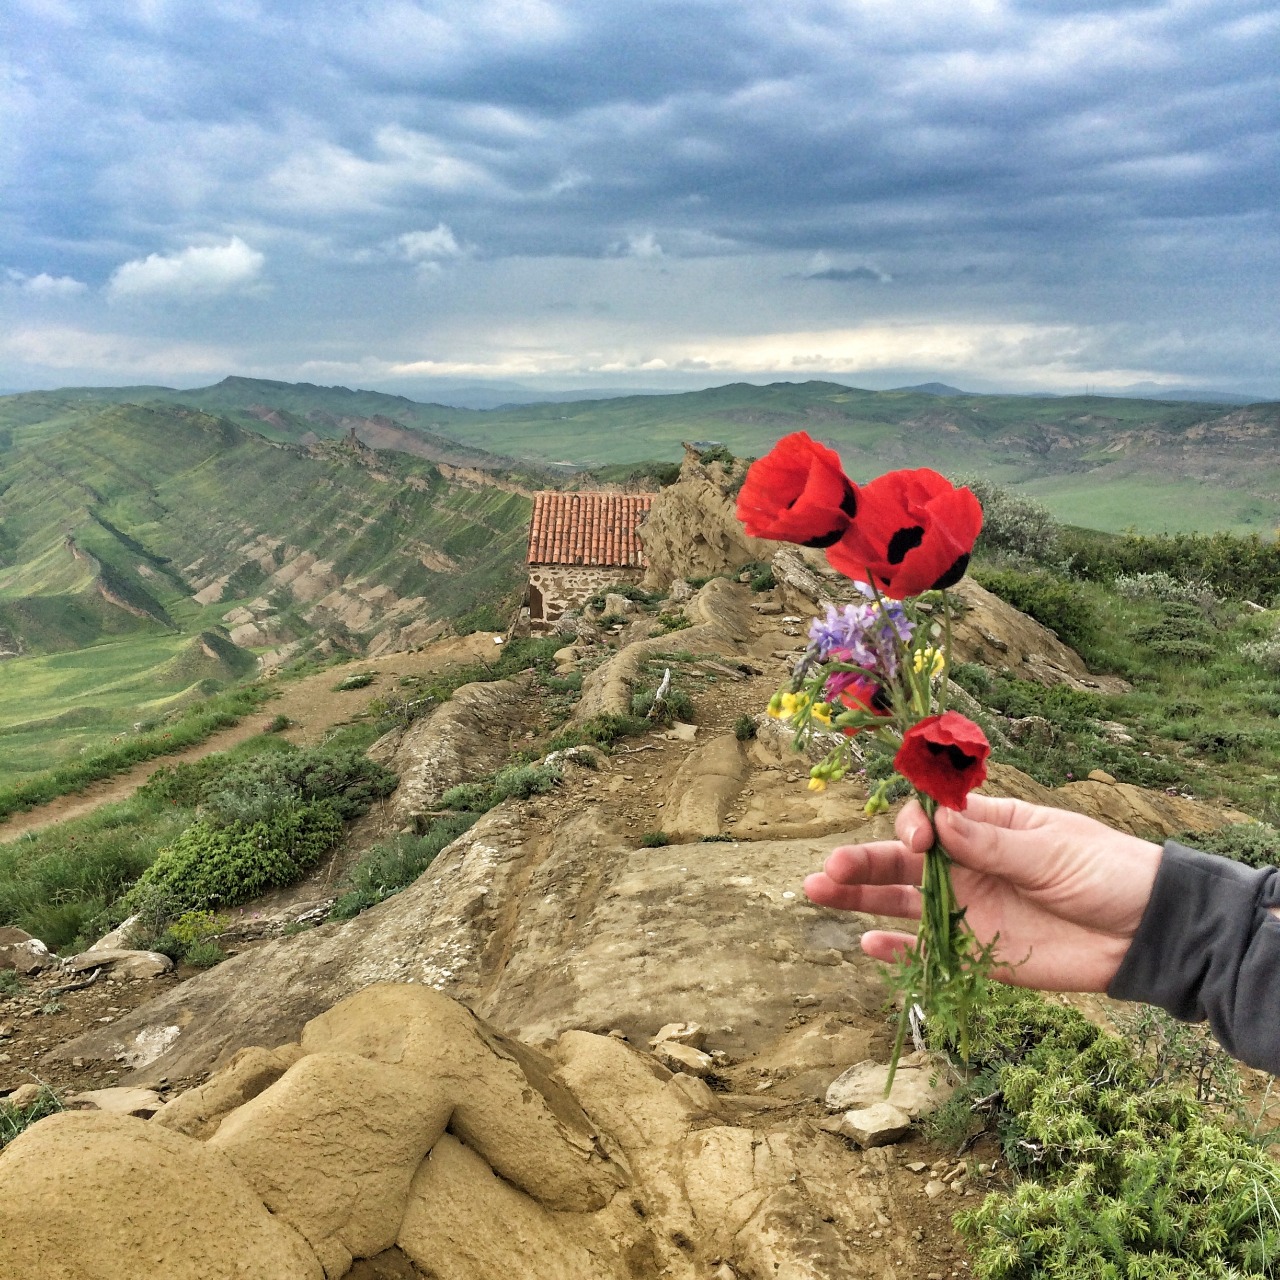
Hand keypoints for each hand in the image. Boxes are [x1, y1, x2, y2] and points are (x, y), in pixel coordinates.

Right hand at [804, 792, 1163, 991]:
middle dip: (864, 861)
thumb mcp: (1052, 850)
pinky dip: (897, 948)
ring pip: (903, 901)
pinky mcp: (978, 952)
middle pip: (903, 859)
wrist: (1146, 933)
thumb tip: (941, 826)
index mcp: (986, 828)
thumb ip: (993, 845)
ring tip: (819, 891)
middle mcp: (968, 866)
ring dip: (863, 897)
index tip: (919, 841)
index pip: (930, 820)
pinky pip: (928, 950)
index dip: (914, 827)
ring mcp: (969, 909)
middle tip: (829, 869)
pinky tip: (865, 942)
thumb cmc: (1107, 872)